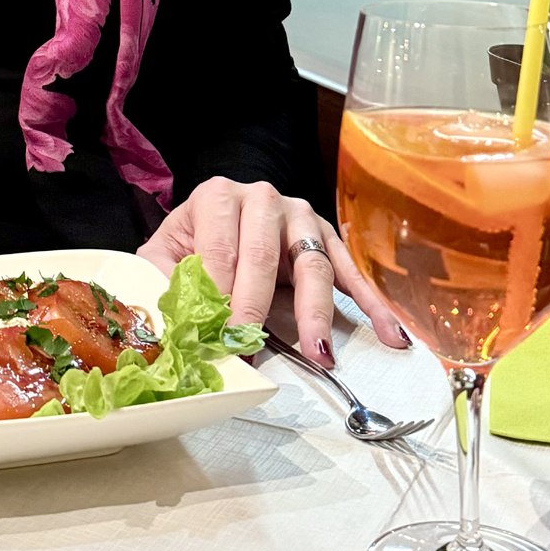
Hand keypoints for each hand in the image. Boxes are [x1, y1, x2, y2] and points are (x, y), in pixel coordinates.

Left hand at [138, 177, 408, 366]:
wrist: (218, 217)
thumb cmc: (191, 244)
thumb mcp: (162, 253)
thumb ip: (158, 278)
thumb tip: (167, 321)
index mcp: (217, 197)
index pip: (219, 247)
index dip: (218, 293)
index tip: (218, 334)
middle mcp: (262, 198)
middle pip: (263, 254)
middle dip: (257, 307)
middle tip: (254, 348)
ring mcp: (300, 215)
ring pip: (312, 263)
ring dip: (317, 313)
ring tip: (320, 354)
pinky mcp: (325, 236)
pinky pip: (350, 270)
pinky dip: (372, 303)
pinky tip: (391, 333)